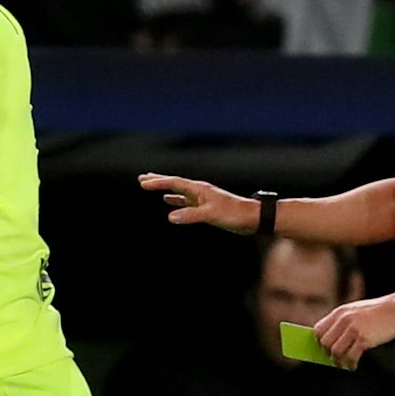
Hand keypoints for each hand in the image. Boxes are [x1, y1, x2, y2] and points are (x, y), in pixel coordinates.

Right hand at [138, 172, 258, 232]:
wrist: (252, 218)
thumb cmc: (233, 214)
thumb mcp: (211, 215)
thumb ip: (190, 215)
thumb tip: (170, 217)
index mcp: (199, 189)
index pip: (174, 182)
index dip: (158, 182)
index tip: (142, 183)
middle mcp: (199, 191)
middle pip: (174, 182)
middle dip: (158, 180)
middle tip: (142, 177)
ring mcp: (201, 198)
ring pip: (178, 190)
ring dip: (164, 188)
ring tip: (151, 185)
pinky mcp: (205, 206)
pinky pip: (184, 200)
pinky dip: (174, 199)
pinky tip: (168, 201)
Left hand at [314, 294, 394, 367]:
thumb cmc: (380, 310)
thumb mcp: (356, 309)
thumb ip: (343, 320)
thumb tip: (333, 338)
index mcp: (340, 312)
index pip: (318, 329)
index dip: (319, 341)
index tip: (322, 348)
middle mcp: (344, 320)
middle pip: (325, 342)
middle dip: (327, 353)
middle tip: (333, 358)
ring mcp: (354, 329)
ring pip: (336, 351)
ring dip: (338, 361)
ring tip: (343, 364)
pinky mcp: (364, 339)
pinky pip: (351, 356)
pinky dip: (350, 364)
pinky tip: (353, 365)